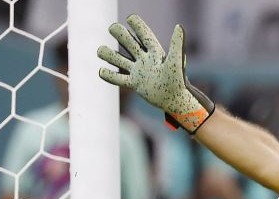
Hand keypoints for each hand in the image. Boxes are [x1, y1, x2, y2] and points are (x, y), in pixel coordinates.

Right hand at [97, 15, 214, 132]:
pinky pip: (119, 79)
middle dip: (121, 35)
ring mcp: (139, 72)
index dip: (137, 26)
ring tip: (100, 50)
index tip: (129, 18)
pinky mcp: (135, 84)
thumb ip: (176, 45)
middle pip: (130, 45)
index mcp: (155, 53)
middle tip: (112, 27)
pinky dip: (110, 76)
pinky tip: (101, 71)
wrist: (175, 101)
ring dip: (110, 56)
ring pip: (121, 61)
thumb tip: (179, 26)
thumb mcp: (176, 61)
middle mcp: (145, 60)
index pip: (144, 36)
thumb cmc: (178, 81)